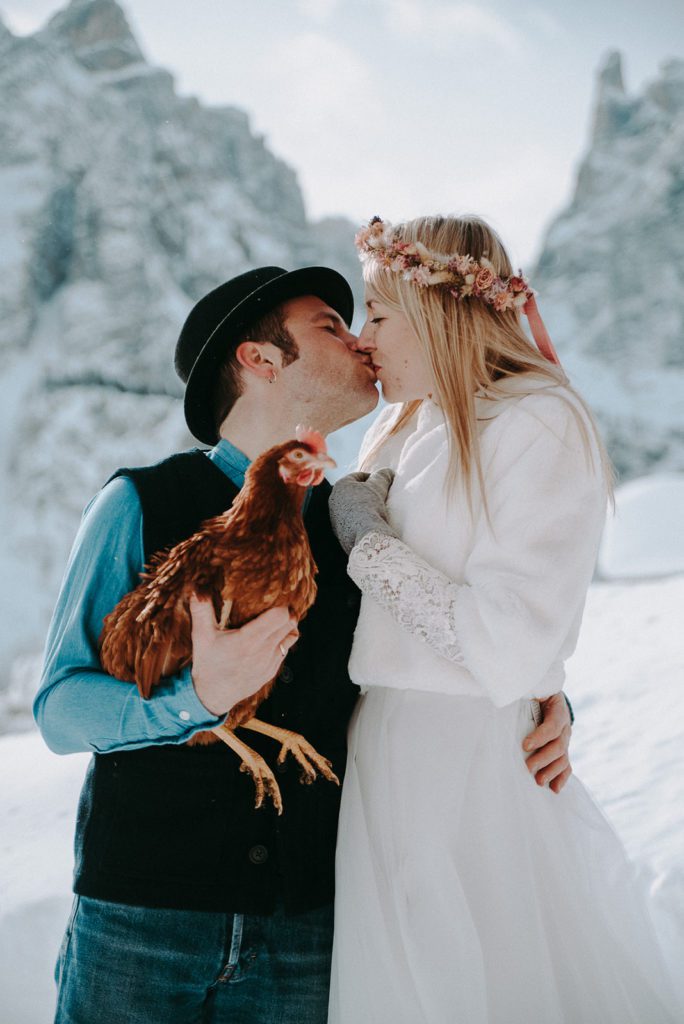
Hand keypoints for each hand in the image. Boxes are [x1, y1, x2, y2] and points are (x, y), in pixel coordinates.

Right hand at [189, 597, 297, 716]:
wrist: (211, 696)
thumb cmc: (206, 664)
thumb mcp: (200, 636)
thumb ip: (200, 610)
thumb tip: (196, 588)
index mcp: (248, 641)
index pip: (280, 617)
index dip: (280, 605)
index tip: (272, 598)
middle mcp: (263, 652)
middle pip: (290, 624)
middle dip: (286, 612)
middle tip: (276, 604)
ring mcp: (270, 663)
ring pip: (291, 636)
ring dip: (287, 625)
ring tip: (276, 617)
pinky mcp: (272, 671)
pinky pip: (285, 649)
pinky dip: (282, 639)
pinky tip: (271, 634)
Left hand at [329, 468, 395, 554]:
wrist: (364, 533)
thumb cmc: (370, 505)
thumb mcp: (378, 487)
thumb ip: (382, 476)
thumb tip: (387, 472)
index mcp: (340, 485)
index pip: (357, 476)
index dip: (372, 477)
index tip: (382, 483)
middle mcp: (333, 499)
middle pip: (352, 492)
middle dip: (365, 493)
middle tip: (379, 497)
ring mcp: (334, 516)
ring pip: (350, 507)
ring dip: (361, 507)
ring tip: (375, 511)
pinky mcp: (338, 531)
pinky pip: (350, 521)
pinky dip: (358, 519)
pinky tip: (368, 523)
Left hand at [522, 692, 571, 793]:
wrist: (548, 694)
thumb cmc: (535, 691)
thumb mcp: (532, 689)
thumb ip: (522, 694)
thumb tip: (502, 699)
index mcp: (558, 709)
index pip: (554, 725)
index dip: (541, 736)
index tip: (525, 745)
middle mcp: (564, 726)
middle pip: (559, 745)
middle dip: (543, 758)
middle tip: (528, 768)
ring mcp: (565, 739)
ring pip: (563, 758)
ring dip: (551, 771)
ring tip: (538, 781)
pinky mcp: (562, 750)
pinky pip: (565, 765)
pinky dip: (561, 778)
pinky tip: (554, 789)